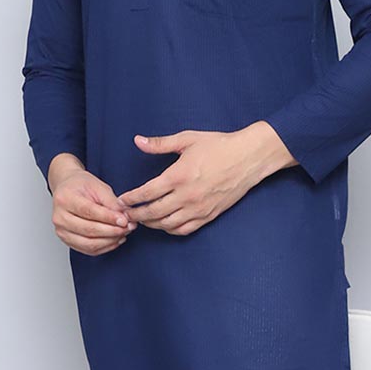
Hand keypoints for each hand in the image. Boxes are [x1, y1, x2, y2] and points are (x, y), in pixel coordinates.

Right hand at [48, 162, 137, 254]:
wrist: (68, 189)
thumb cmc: (81, 186)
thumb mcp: (98, 186)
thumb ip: (111, 202)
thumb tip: (125, 217)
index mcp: (65, 199)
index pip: (89, 211)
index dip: (108, 218)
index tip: (124, 220)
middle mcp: (59, 217)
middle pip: (89, 230)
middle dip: (112, 231)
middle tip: (128, 227)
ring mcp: (61, 231)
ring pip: (89, 243)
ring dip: (110, 241)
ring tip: (123, 233)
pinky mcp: (67, 241)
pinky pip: (88, 250)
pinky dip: (105, 247)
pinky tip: (115, 239)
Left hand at [117, 123, 290, 235]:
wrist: (248, 158)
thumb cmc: (219, 146)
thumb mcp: (187, 139)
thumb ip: (160, 144)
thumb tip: (137, 141)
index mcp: (178, 176)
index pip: (146, 193)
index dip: (130, 199)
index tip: (122, 200)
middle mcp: (186, 196)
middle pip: (152, 213)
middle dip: (136, 215)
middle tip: (125, 214)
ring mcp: (198, 208)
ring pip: (167, 224)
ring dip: (151, 224)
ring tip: (142, 220)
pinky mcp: (208, 215)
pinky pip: (184, 229)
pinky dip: (170, 230)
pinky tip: (164, 224)